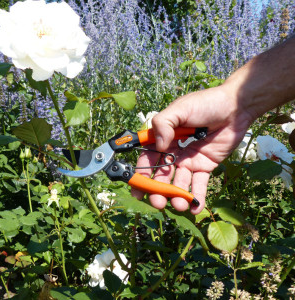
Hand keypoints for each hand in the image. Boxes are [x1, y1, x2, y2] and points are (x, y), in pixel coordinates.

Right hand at [132, 85, 253, 213]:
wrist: (236, 107)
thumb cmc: (206, 103)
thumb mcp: (180, 109)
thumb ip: (164, 124)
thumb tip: (160, 147)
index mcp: (163, 138)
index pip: (147, 158)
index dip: (141, 174)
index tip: (136, 188)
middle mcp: (173, 152)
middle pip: (161, 175)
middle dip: (158, 190)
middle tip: (157, 202)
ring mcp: (189, 161)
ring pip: (179, 182)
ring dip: (177, 196)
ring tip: (178, 204)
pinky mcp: (205, 166)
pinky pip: (199, 184)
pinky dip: (197, 197)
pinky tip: (194, 209)